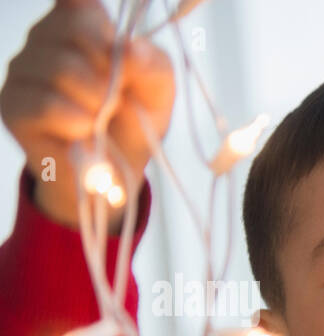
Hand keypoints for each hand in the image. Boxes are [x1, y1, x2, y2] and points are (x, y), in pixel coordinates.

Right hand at [1, 0, 174, 232]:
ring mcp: (24, 69)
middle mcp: (46, 37)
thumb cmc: (134, 120)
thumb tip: (129, 47)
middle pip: (75, 28)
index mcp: (81, 23)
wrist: (115, 173)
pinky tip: (82, 130)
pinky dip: (75, 121)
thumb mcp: (158, 90)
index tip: (114, 49)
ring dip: (95, 101)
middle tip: (116, 97)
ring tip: (99, 119)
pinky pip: (44, 102)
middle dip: (109, 69)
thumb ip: (151, 64)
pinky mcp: (13, 104)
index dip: (99, 23)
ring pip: (59, 66)